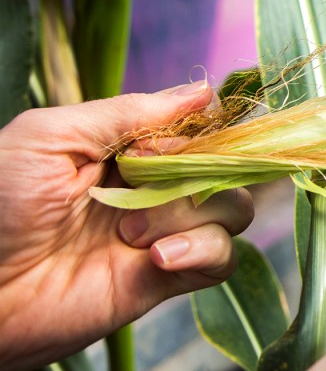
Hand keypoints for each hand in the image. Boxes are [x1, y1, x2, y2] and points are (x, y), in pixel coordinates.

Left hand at [0, 84, 253, 370]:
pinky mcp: (165, 279)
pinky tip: (159, 258)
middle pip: (222, 164)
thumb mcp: (50, 137)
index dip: (197, 130)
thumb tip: (203, 91)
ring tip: (130, 235)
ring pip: (230, 207)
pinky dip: (204, 250)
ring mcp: (160, 233)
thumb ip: (128, 111)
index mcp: (122, 150)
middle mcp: (149, 188)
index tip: (162, 144)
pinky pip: (222, 257)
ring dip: (190, 212)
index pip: (194, 128)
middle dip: (194, 171)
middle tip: (140, 187)